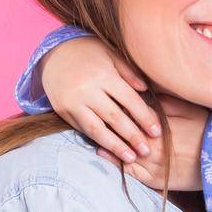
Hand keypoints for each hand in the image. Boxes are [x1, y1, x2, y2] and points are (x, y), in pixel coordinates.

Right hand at [43, 36, 159, 162]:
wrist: (54, 54)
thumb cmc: (90, 53)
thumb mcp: (111, 54)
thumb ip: (129, 72)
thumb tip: (145, 89)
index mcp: (103, 75)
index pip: (129, 100)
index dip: (145, 117)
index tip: (157, 132)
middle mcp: (87, 90)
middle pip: (115, 118)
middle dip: (132, 136)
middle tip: (147, 150)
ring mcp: (72, 103)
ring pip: (96, 129)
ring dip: (115, 146)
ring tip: (130, 158)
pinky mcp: (62, 111)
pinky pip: (83, 129)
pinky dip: (98, 141)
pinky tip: (110, 150)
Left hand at [97, 96, 205, 190]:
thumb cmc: (210, 132)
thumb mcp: (191, 110)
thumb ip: (167, 102)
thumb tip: (147, 93)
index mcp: (158, 126)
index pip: (132, 116)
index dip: (119, 110)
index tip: (106, 102)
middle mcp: (151, 145)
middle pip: (125, 135)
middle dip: (110, 127)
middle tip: (93, 117)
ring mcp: (152, 164)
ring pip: (125, 154)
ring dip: (110, 147)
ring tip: (95, 139)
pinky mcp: (156, 180)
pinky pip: (133, 174)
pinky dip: (120, 166)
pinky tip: (109, 159)